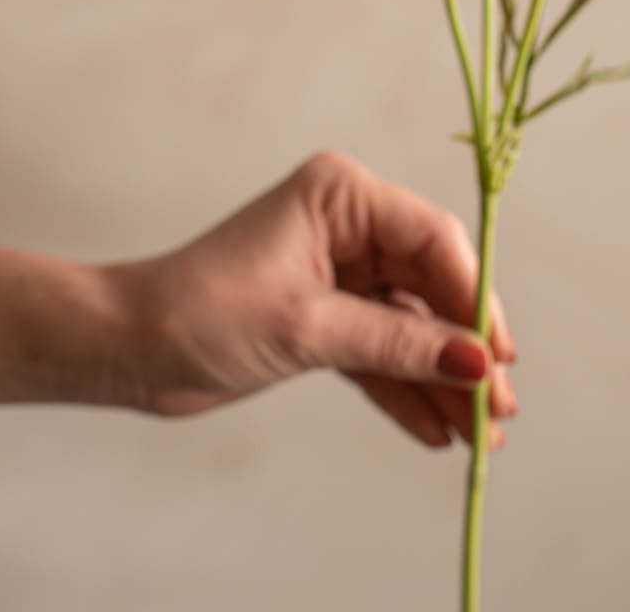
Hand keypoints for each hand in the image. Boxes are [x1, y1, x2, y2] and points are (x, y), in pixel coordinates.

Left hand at [118, 150, 517, 449]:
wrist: (130, 349)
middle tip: (498, 408)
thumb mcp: (307, 328)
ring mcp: (340, 270)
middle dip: (463, 348)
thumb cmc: (202, 312)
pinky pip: (381, 349)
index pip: (432, 238)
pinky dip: (404, 389)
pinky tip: (436, 431)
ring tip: (477, 435)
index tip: (499, 356)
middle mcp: (349, 224)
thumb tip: (474, 361)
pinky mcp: (326, 314)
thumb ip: (395, 342)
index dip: (473, 296)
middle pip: (431, 284)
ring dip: (441, 378)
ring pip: (411, 324)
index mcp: (342, 195)